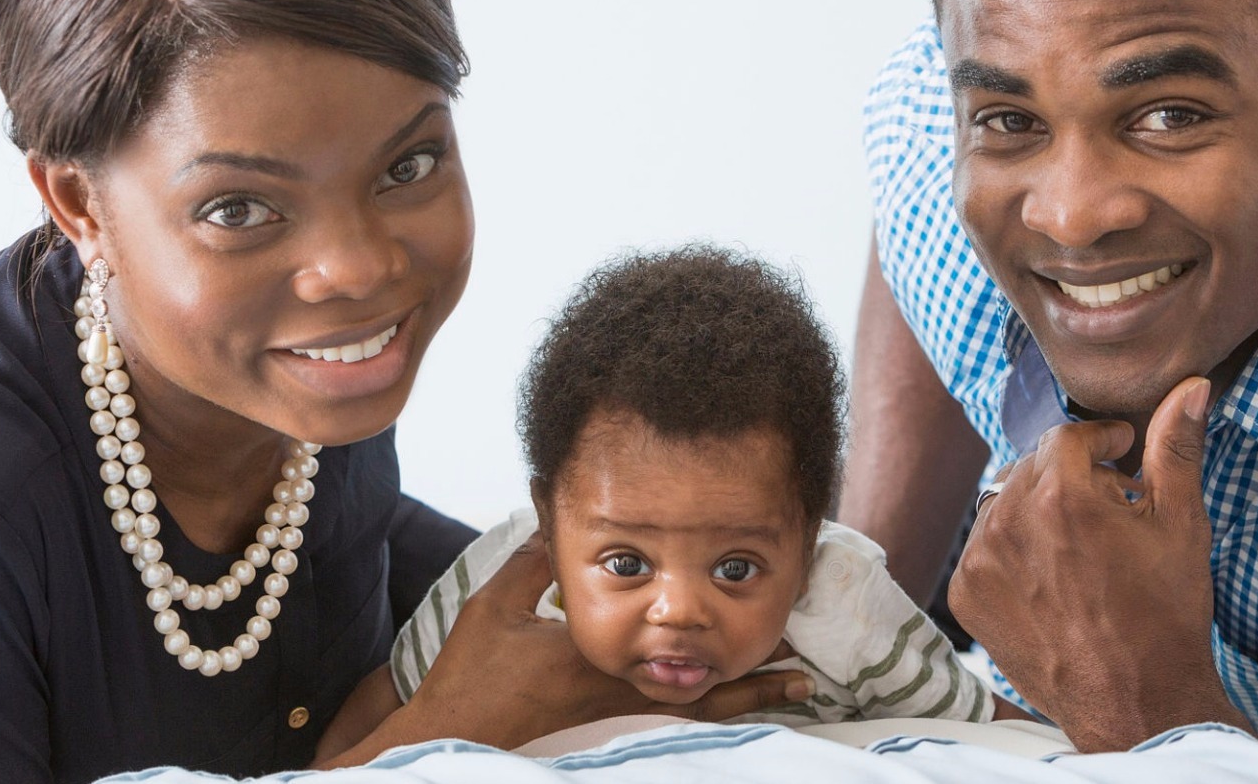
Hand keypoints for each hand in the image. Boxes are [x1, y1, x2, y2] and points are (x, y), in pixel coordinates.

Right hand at [321, 540, 814, 765]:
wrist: (453, 736)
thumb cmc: (472, 673)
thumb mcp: (498, 604)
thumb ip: (535, 561)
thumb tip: (559, 517)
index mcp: (602, 653)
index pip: (675, 638)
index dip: (722, 627)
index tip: (766, 606)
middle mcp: (620, 691)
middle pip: (705, 687)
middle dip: (756, 676)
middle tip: (804, 665)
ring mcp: (614, 722)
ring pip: (697, 715)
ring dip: (745, 701)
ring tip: (793, 690)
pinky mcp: (602, 740)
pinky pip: (671, 732)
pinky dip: (710, 724)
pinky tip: (734, 720)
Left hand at [949, 377, 1252, 750]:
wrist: (1136, 701)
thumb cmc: (1166, 614)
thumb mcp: (1181, 524)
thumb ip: (1175, 448)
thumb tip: (1189, 387)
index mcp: (1060, 496)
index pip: (1067, 437)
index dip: (1100, 441)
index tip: (1120, 455)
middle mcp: (1009, 521)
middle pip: (1032, 466)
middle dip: (1070, 475)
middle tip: (1108, 505)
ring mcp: (980, 561)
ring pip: (1004, 502)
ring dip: (1038, 510)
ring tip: (1081, 544)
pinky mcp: (966, 595)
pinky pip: (984, 546)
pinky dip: (1012, 549)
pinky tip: (1052, 575)